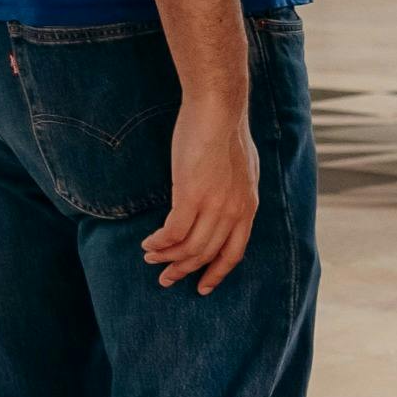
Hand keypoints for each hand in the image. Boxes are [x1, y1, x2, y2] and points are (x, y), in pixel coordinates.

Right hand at [146, 90, 259, 290]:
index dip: (217, 273)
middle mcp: (234, 213)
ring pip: (188, 248)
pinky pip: (172, 233)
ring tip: (151, 258)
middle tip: (165, 278)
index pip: (234, 253)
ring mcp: (213, 206)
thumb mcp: (243, 169)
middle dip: (183, 270)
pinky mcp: (191, 196)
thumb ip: (236, 193)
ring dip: (166, 257)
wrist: (219, 110)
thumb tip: (224, 205)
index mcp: (248, 208)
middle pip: (206, 255)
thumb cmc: (227, 132)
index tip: (203, 287)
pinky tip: (148, 243)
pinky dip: (158, 242)